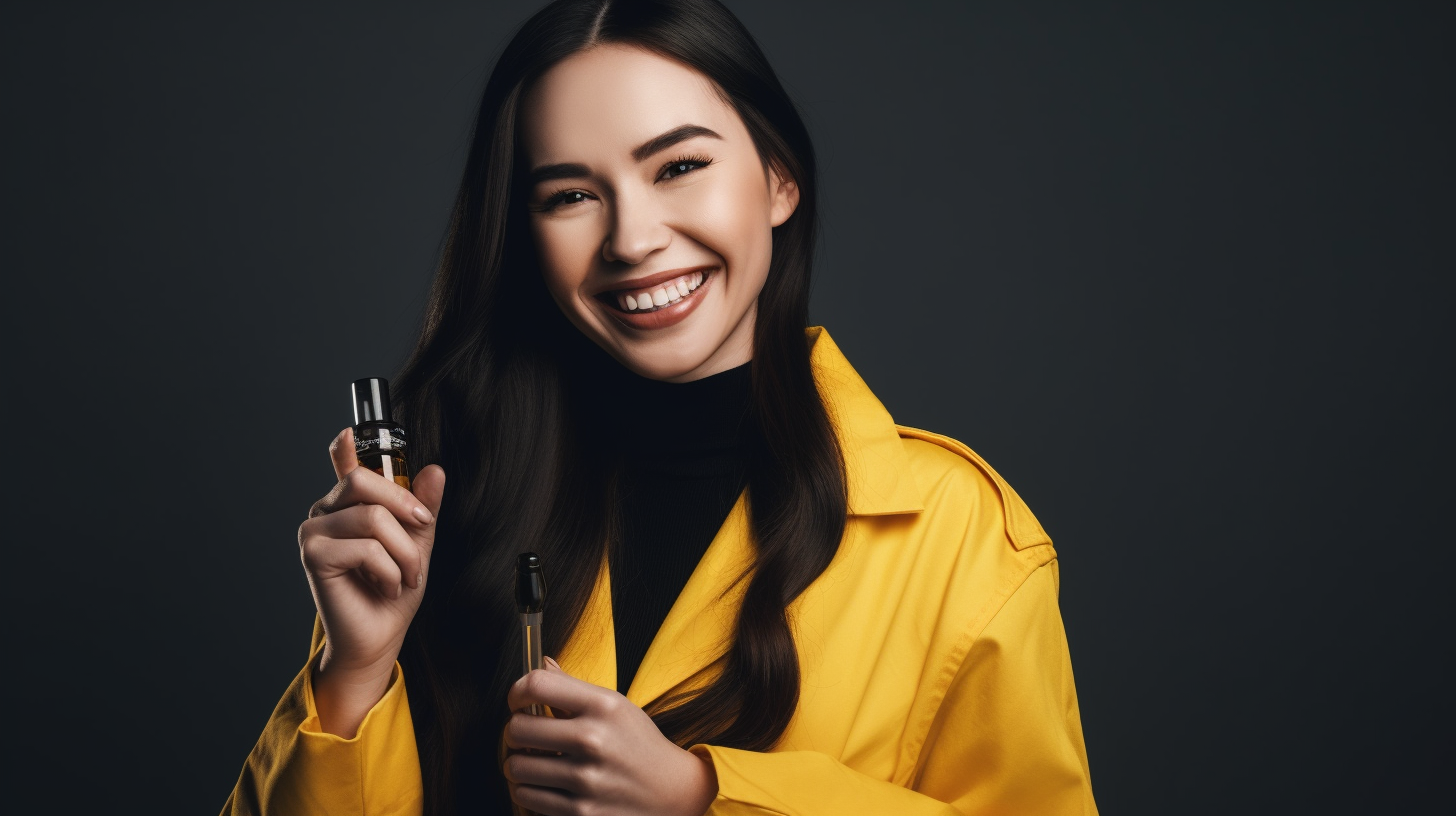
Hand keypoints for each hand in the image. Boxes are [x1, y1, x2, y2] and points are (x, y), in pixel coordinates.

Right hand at [297, 427, 445, 736]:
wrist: (380, 636)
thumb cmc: (393, 590)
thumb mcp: (418, 542)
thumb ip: (422, 507)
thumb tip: (434, 471)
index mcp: (349, 502)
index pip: (344, 458)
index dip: (348, 443)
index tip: (353, 432)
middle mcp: (326, 510)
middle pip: (364, 481)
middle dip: (405, 507)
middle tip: (422, 530)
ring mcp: (315, 531)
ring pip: (372, 518)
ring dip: (403, 552)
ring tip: (406, 575)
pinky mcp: (313, 556)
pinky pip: (366, 548)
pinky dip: (390, 571)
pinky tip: (387, 586)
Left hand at [503, 658, 718, 815]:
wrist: (671, 792)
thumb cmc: (637, 744)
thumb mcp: (615, 706)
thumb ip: (573, 686)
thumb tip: (542, 662)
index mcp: (603, 706)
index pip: (537, 685)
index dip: (516, 692)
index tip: (518, 701)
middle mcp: (594, 740)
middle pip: (517, 729)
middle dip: (514, 732)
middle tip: (524, 735)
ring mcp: (586, 779)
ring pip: (516, 767)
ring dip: (517, 764)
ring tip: (532, 761)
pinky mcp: (580, 812)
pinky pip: (526, 797)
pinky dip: (527, 790)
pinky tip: (543, 783)